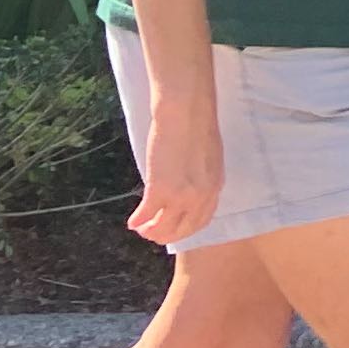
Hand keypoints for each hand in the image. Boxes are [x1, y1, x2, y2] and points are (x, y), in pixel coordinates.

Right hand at [130, 95, 223, 249]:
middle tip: (152, 234)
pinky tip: (132, 222)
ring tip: (142, 229)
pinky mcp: (161, 190)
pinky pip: (147, 214)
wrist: (187, 113)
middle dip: (166, 235)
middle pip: (183, 229)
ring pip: (164, 227)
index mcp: (216, 186)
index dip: (185, 229)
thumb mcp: (208, 158)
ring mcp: (182, 195)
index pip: (202, 220)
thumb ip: (201, 178)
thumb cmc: (197, 127)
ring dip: (151, 231)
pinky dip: (138, 220)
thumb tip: (188, 187)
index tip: (174, 229)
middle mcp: (202, 196)